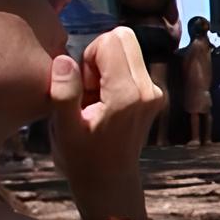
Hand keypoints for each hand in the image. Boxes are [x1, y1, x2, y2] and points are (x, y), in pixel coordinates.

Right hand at [49, 29, 166, 219]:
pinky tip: (105, 103)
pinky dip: (114, 76)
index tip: (82, 86)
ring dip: (105, 67)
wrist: (109, 181)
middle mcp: (149, 89)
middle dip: (98, 57)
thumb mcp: (64, 128)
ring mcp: (155, 91)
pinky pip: (131, 66)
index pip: (111, 41)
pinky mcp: (154, 95)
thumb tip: (65, 60)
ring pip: (127, 50)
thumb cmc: (83, 158)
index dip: (88, 57)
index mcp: (128, 94)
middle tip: (88, 90)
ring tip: (95, 100)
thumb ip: (64, 92)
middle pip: (123, 39)